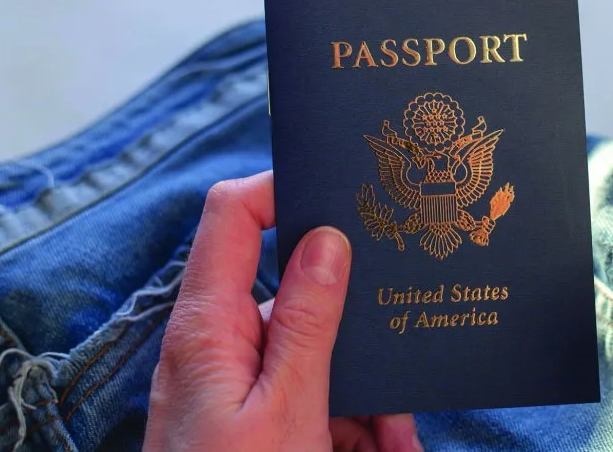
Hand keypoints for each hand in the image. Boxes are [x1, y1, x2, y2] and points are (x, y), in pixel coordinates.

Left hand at [143, 171, 422, 451]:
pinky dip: (352, 421)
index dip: (282, 187)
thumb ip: (306, 321)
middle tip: (403, 335)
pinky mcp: (255, 412)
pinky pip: (314, 394)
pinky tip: (384, 451)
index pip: (233, 215)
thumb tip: (325, 238)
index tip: (344, 191)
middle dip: (356, 321)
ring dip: (365, 390)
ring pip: (317, 350)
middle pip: (295, 288)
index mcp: (209, 323)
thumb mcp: (286, 409)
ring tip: (398, 440)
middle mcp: (218, 339)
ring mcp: (237, 378)